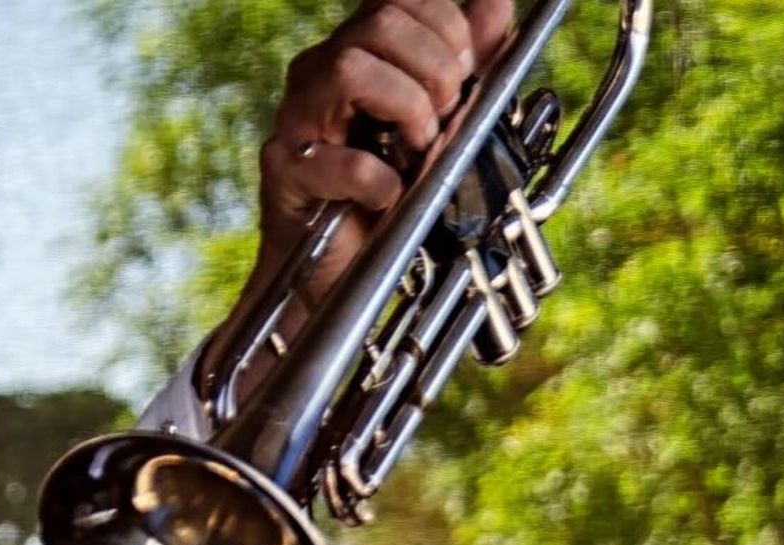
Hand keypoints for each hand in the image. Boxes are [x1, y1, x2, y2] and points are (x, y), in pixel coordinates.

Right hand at [202, 0, 512, 397]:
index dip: (446, 27)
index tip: (466, 75)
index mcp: (357, 55)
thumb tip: (496, 4)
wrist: (339, 277)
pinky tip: (389, 196)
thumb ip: (467, 66)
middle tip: (446, 117)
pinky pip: (334, 160)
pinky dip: (376, 180)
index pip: (400, 2)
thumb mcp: (439, 128)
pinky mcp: (287, 174)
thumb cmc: (384, 203)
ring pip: (351, 68)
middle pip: (380, 23)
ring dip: (406, 108)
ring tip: (419, 151)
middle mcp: (321, 76)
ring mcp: (299, 121)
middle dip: (434, 69)